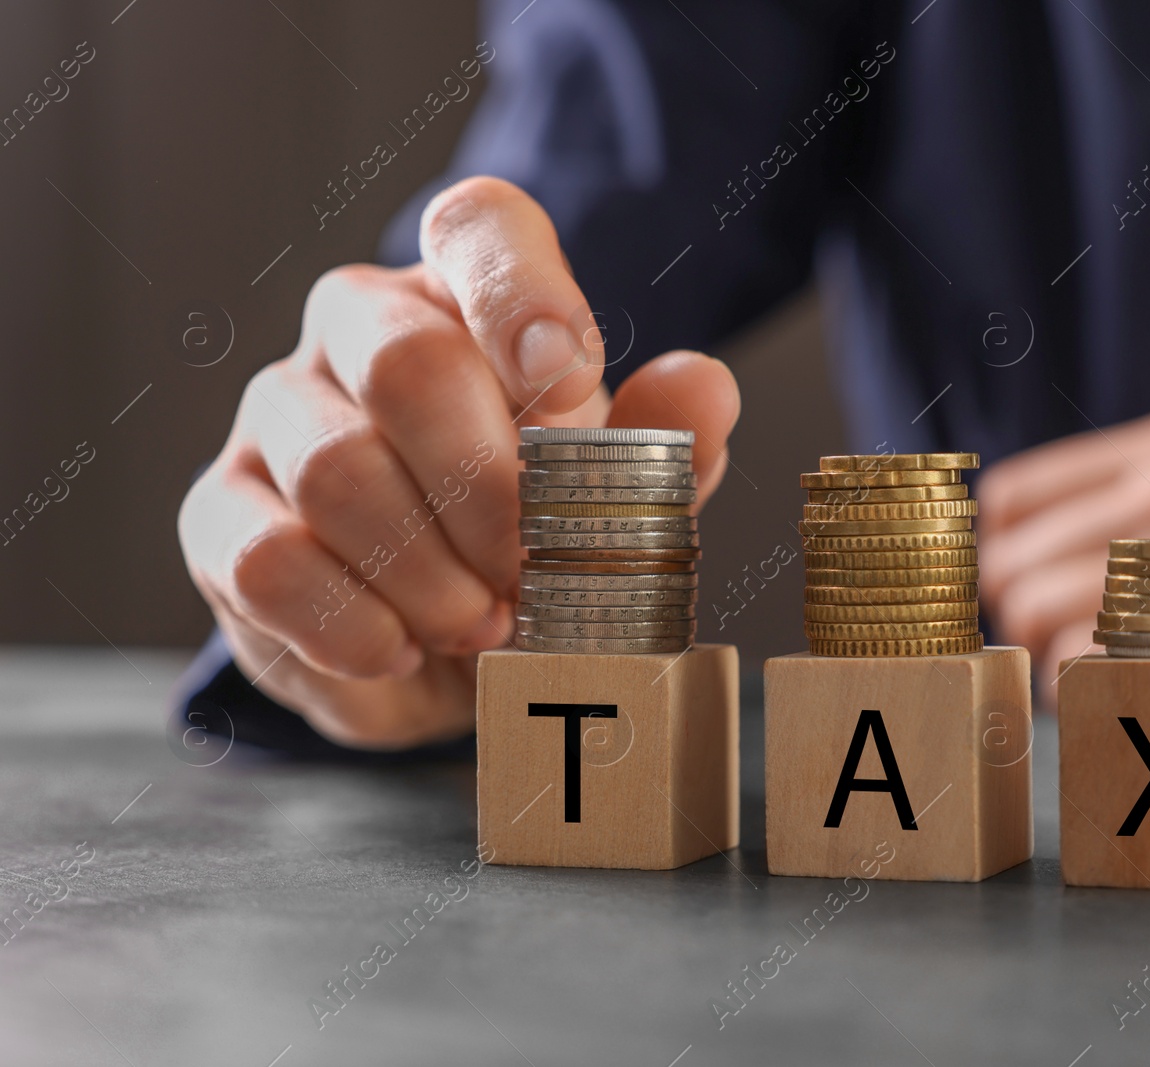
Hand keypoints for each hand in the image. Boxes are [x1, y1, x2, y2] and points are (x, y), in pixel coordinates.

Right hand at [179, 178, 740, 748]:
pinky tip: (404, 650)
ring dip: (431, 572)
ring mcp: (276, 417)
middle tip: (532, 565)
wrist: (439, 644)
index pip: (480, 227)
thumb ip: (661, 443)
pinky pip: (269, 561)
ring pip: (337, 470)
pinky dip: (354, 624)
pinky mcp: (219, 516)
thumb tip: (705, 387)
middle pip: (407, 362)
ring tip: (484, 623)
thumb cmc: (534, 537)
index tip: (570, 376)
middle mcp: (357, 331)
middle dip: (489, 487)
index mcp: (466, 298)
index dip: (522, 289)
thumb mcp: (617, 496)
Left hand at [978, 409, 1149, 706]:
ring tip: (1088, 685)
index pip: (1009, 494)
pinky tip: (1129, 701)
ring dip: (1041, 662)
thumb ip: (1146, 499)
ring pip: (1029, 613)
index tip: (1022, 593)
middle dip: (1012, 619)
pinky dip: (1085, 696)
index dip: (999, 553)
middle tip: (1054, 654)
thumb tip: (1049, 550)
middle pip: (1005, 563)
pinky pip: (1084, 667)